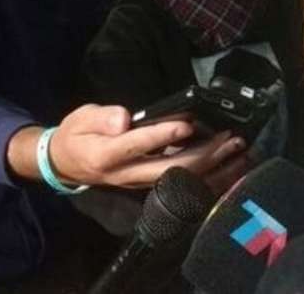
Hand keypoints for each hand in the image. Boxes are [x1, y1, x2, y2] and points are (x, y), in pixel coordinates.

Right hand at [8, 105, 247, 189]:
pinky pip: (184, 185)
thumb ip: (102, 117)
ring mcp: (141, 184)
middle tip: (230, 137)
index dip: (163, 136)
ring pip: (182, 181)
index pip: (139, 145)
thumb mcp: (81, 118)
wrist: (66, 164)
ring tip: (238, 150)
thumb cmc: (76, 135)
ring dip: (213, 167)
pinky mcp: (151, 185)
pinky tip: (230, 167)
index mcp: (107, 155)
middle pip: (170, 169)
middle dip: (204, 154)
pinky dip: (210, 178)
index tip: (187, 124)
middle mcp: (127, 174)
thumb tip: (124, 118)